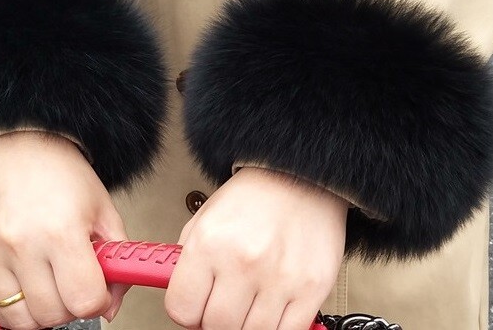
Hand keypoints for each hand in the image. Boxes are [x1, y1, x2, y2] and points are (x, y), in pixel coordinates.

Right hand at [0, 131, 129, 328]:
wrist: (15, 142)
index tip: (97, 291)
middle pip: (52, 315)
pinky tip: (23, 285)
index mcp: (61, 231)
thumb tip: (110, 305)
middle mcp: (22, 244)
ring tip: (47, 284)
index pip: (85, 301)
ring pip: (19, 319)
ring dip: (39, 311)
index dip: (98, 301)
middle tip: (71, 284)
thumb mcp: (102, 208)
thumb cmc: (59, 170)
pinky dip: (10, 306)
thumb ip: (115, 258)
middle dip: (69, 306)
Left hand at [165, 167, 348, 329]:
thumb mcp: (205, 219)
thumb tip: (184, 303)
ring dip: (246, 323)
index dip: (187, 311)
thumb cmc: (253, 198)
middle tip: (224, 303)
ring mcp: (279, 278)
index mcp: (209, 243)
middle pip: (216, 326)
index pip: (181, 309)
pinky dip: (277, 327)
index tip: (195, 307)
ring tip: (250, 300)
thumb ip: (188, 264)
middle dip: (215, 319)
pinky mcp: (311, 289)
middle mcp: (243, 261)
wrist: (301, 177)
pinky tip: (272, 307)